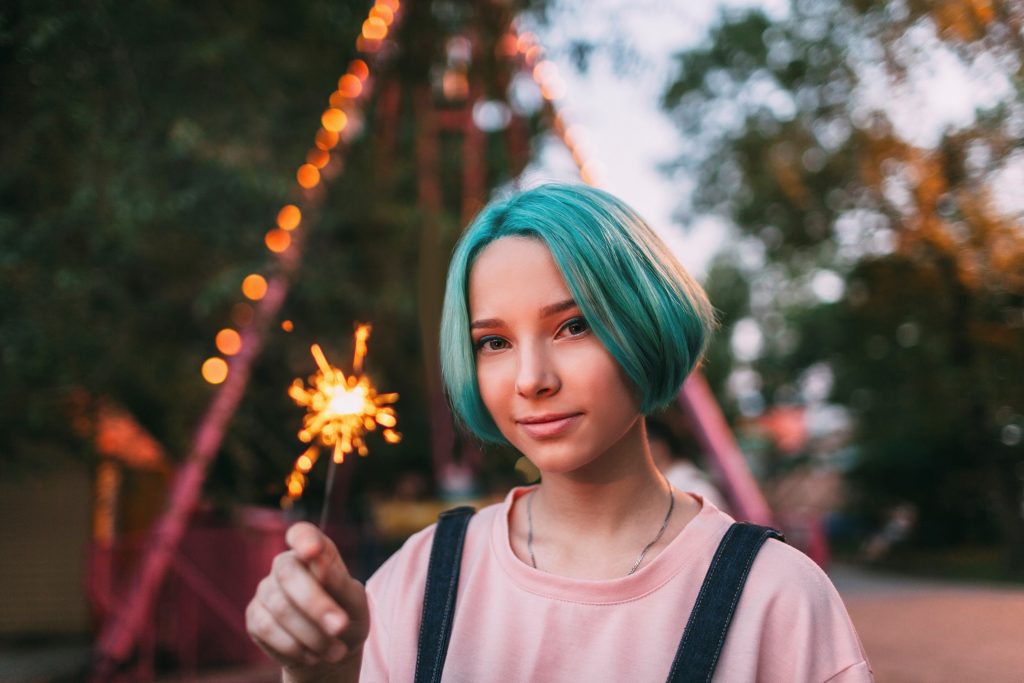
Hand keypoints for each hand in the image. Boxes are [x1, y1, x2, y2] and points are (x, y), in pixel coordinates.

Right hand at [246, 522, 369, 680]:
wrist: (331, 649)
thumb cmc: (347, 616)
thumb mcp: (355, 602)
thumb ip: (339, 583)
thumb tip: (318, 565)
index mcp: (315, 552)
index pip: (302, 534)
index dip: (304, 539)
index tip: (313, 551)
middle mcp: (285, 565)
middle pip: (288, 573)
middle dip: (316, 603)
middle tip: (340, 626)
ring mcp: (266, 590)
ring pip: (280, 607)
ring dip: (311, 633)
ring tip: (336, 650)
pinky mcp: (255, 617)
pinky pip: (268, 629)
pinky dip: (294, 646)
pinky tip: (313, 655)